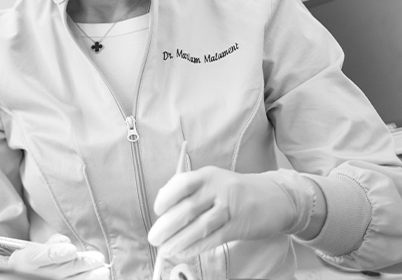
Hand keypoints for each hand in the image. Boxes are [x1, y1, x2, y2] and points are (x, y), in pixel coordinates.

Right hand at [8, 234, 109, 279]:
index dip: (55, 254)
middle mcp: (34, 274)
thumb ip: (50, 244)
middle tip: (98, 259)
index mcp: (25, 260)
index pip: (38, 256)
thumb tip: (66, 242)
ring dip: (87, 277)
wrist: (21, 276)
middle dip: (80, 265)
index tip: (72, 250)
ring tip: (103, 271)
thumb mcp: (34, 248)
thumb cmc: (32, 260)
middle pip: (59, 272)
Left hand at [148, 166, 296, 257]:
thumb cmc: (234, 190)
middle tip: (153, 237)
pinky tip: (184, 252)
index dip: (167, 197)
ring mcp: (229, 208)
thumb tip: (165, 207)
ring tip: (165, 250)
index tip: (157, 210)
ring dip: (179, 240)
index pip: (182, 183)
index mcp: (207, 175)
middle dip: (167, 225)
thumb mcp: (213, 181)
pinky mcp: (239, 226)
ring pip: (200, 226)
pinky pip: (214, 238)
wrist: (273, 197)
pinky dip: (197, 247)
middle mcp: (218, 189)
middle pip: (188, 208)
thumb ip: (192, 191)